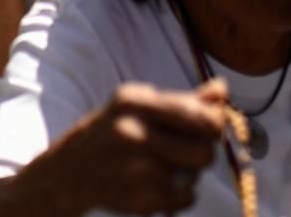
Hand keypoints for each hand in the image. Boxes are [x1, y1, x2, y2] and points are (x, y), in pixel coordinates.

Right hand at [40, 80, 226, 214]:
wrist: (68, 172)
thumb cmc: (109, 132)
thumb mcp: (136, 104)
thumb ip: (181, 100)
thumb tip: (222, 90)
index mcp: (133, 101)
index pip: (200, 116)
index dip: (214, 124)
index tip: (208, 127)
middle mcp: (134, 133)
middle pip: (204, 151)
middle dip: (201, 152)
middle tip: (181, 149)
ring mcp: (137, 170)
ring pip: (195, 175)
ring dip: (187, 173)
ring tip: (161, 165)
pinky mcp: (141, 199)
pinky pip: (186, 198)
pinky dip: (177, 193)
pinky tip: (152, 183)